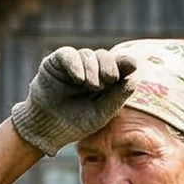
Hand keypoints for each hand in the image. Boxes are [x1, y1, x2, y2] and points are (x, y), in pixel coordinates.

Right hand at [10, 46, 134, 157]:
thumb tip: (134, 78)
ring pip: (88, 54)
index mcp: (104, 80)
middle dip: (109, 66)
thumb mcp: (101, 113)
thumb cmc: (76, 123)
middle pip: (104, 56)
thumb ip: (117, 97)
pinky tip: (79, 78)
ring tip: (90, 86)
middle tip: (108, 80)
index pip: (117, 65)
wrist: (48, 129)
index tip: (132, 66)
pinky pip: (67, 55)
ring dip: (93, 68)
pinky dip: (75, 64)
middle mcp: (90, 69)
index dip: (125, 62)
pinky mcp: (55, 63)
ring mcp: (73, 65)